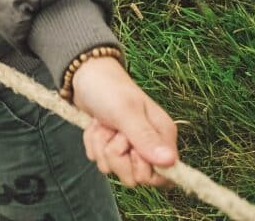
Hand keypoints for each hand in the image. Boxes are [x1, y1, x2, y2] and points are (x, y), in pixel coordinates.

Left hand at [72, 56, 177, 186]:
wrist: (84, 76)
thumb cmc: (108, 89)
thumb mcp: (126, 112)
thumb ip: (145, 137)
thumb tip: (170, 162)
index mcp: (163, 136)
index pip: (164, 176)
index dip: (143, 169)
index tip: (131, 149)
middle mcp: (150, 145)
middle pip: (135, 177)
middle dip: (116, 155)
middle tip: (114, 130)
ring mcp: (130, 147)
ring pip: (114, 169)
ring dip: (101, 146)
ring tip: (103, 124)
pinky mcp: (112, 147)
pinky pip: (100, 161)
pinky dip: (93, 144)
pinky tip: (95, 126)